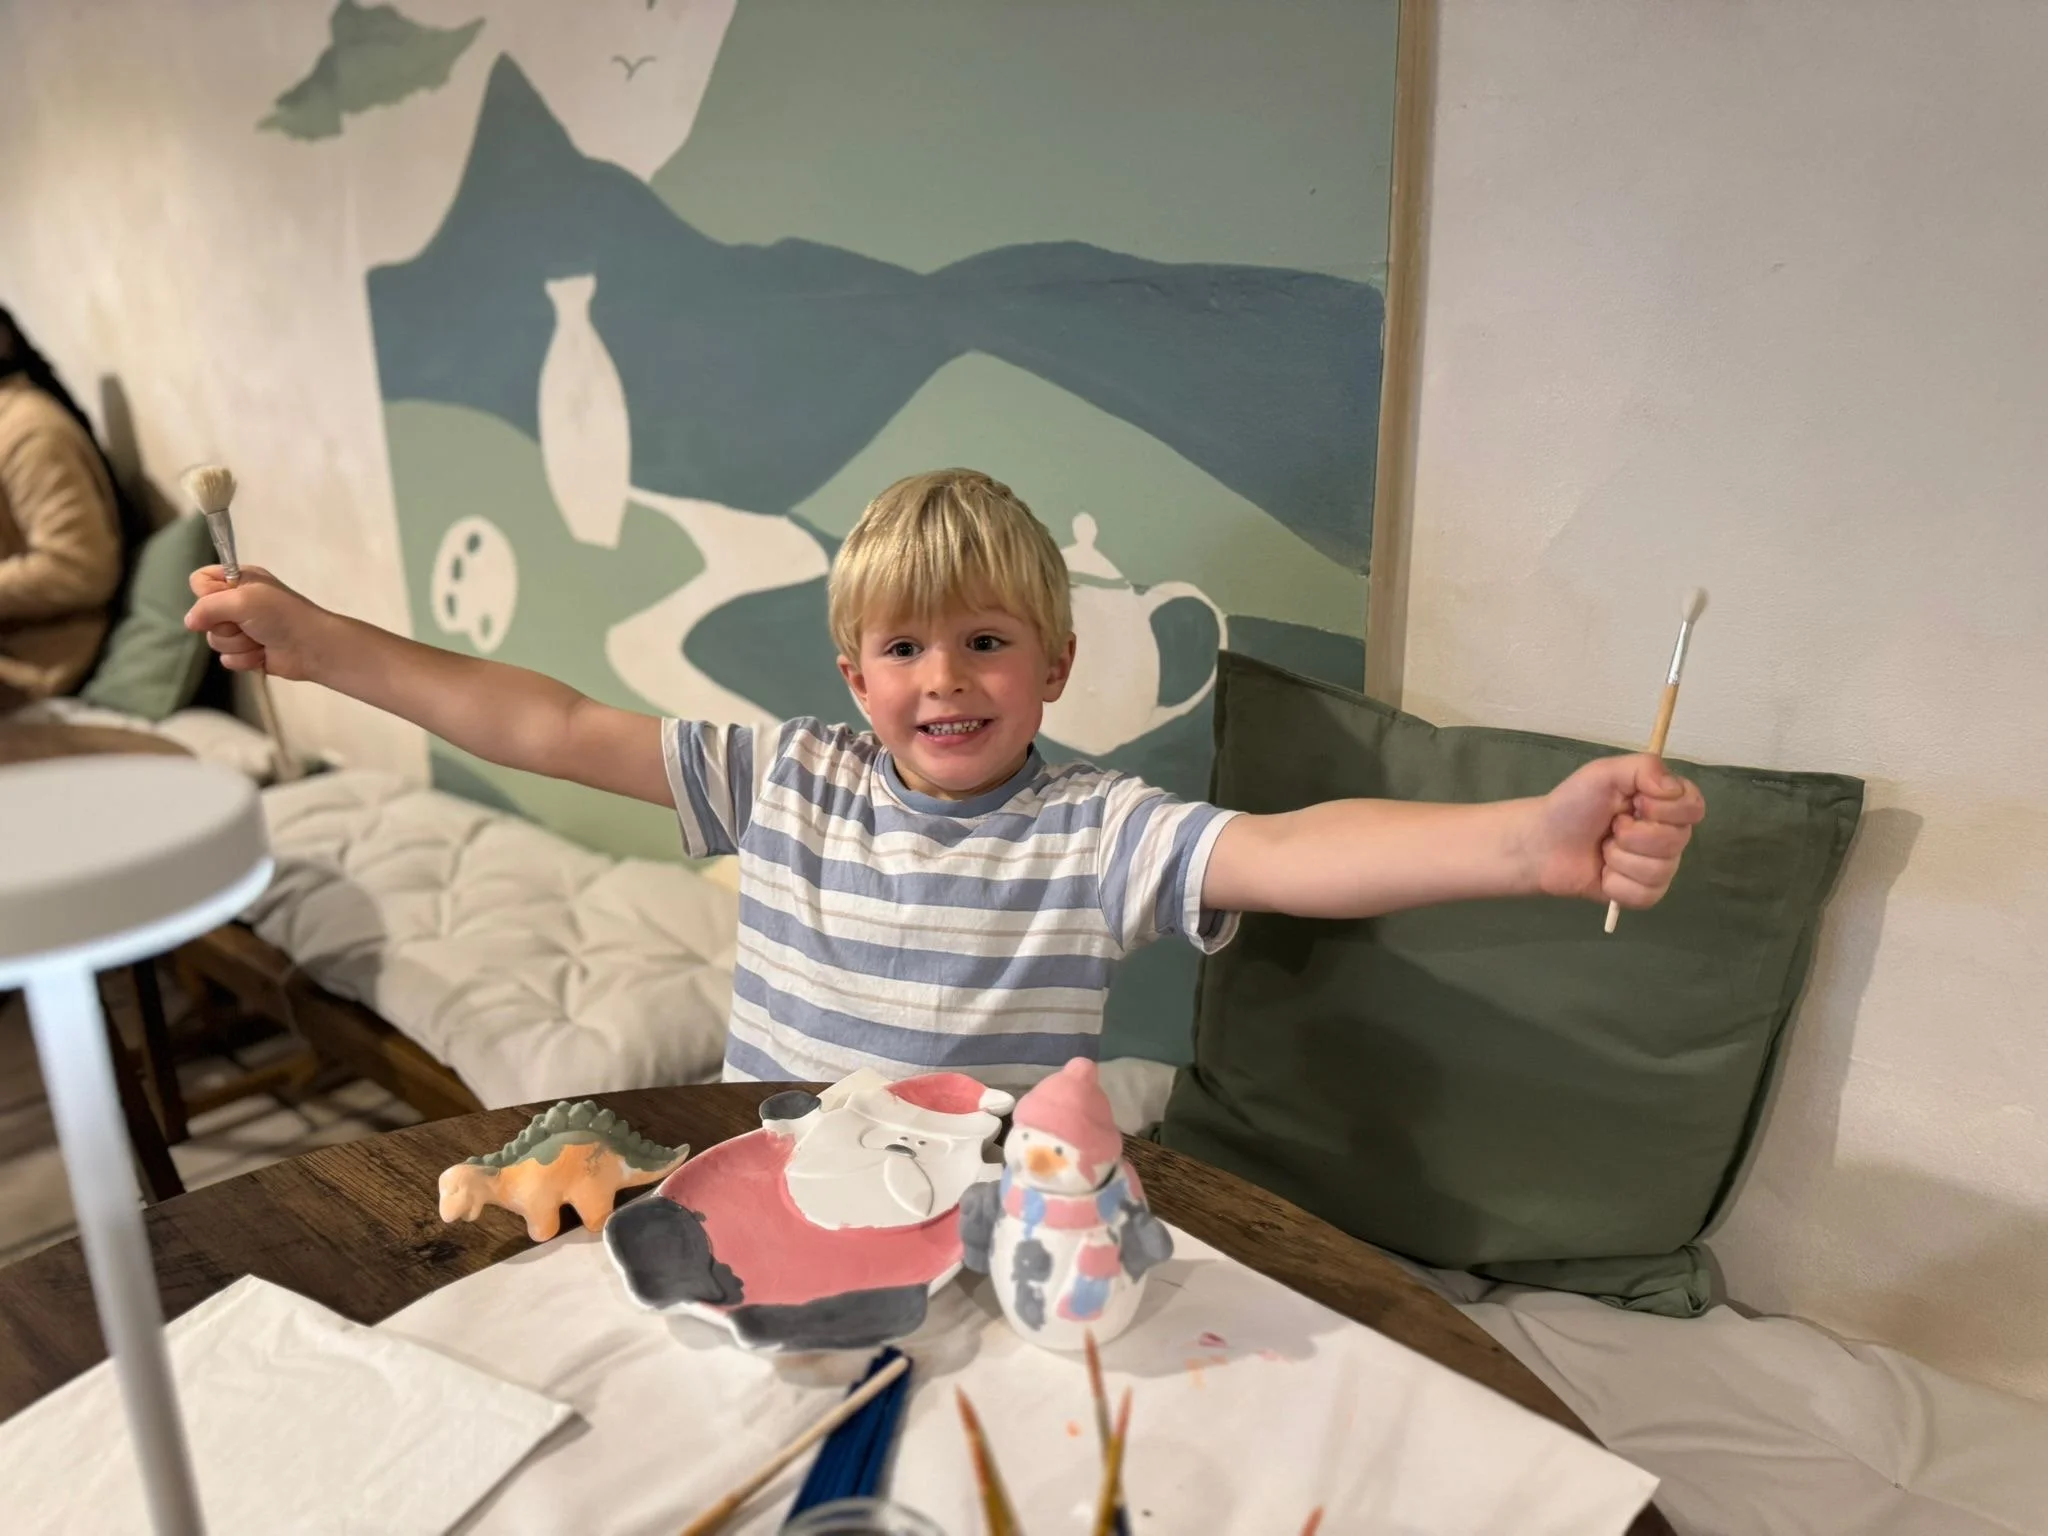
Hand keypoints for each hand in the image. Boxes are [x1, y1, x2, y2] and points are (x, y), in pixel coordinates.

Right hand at [183, 565, 331, 682]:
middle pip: (204, 615)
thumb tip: (189, 622)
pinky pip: (228, 658)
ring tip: (260, 640)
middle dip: (225, 626)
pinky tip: (262, 655)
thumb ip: (208, 607)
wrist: (313, 648)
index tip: (223, 602)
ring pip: (215, 640)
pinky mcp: (248, 651)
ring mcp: (243, 628)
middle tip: (248, 624)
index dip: (205, 594)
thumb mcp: (242, 600)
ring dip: (238, 644)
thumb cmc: (281, 616)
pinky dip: (245, 659)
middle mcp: (238, 602)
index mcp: (239, 580)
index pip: (199, 581)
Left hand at [1527, 754, 1705, 907]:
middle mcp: (1668, 835)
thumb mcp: (1604, 773)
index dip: (1667, 809)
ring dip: (1620, 859)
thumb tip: (1673, 788)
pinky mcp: (1643, 893)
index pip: (1694, 808)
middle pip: (1677, 841)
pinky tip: (1603, 874)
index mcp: (1664, 804)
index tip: (1636, 803)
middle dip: (1634, 834)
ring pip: (1660, 870)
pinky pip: (1645, 894)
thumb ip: (1644, 767)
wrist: (1542, 844)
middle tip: (1611, 827)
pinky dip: (1617, 884)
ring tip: (1603, 849)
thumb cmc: (1573, 805)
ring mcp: (1658, 866)